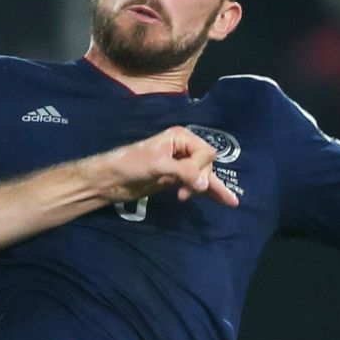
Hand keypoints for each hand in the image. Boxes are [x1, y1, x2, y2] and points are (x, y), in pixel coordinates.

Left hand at [100, 126, 238, 206]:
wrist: (110, 180)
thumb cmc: (130, 165)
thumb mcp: (158, 165)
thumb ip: (183, 172)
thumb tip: (205, 184)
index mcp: (180, 137)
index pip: (205, 153)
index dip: (200, 168)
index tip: (188, 182)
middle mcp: (183, 149)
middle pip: (207, 164)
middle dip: (201, 179)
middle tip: (185, 194)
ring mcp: (180, 166)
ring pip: (204, 176)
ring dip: (210, 188)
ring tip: (229, 202)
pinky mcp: (175, 180)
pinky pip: (196, 185)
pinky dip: (208, 192)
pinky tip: (224, 200)